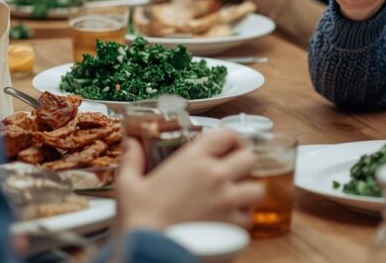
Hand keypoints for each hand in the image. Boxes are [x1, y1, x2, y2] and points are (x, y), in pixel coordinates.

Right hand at [116, 130, 263, 229]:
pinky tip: (229, 219)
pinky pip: (250, 217)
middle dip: (243, 162)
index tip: (226, 146)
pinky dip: (243, 217)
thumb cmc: (138, 220)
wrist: (147, 252)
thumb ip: (132, 159)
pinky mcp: (233, 226)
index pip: (227, 135)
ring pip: (257, 188)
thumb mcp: (127, 184)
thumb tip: (131, 143)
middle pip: (249, 157)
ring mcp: (227, 201)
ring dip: (248, 190)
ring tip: (234, 196)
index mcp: (193, 160)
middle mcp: (215, 176)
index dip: (230, 138)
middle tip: (233, 170)